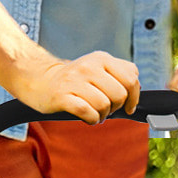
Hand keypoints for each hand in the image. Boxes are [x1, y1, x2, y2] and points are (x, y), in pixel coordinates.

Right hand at [13, 48, 139, 122]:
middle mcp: (89, 66)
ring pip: (104, 105)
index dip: (133, 97)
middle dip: (116, 107)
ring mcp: (74, 80)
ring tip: (94, 112)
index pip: (131, 78)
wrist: (40, 80)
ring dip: (103, 115)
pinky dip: (92, 119)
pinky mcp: (62, 96)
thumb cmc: (74, 79)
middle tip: (106, 108)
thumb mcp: (99, 68)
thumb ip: (120, 73)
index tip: (127, 105)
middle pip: (119, 95)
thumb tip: (137, 90)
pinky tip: (87, 117)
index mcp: (102, 58)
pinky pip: (88, 113)